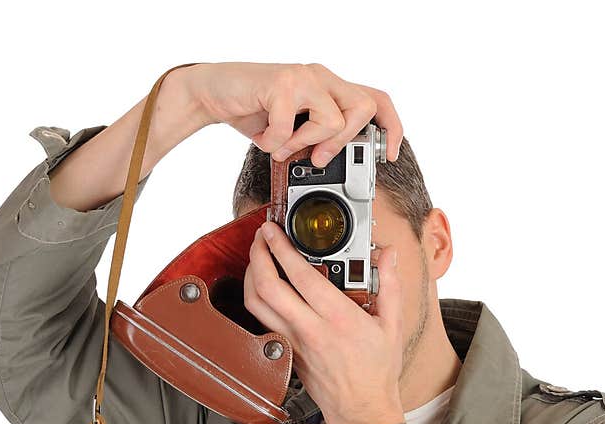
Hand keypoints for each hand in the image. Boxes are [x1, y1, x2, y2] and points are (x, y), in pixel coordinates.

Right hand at [179, 62, 403, 166]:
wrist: (213, 92)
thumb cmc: (254, 110)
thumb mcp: (293, 129)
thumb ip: (316, 138)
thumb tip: (331, 164)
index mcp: (330, 87)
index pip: (376, 100)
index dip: (391, 127)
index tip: (388, 156)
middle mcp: (322, 77)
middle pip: (364, 108)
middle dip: (344, 142)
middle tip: (317, 158)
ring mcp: (303, 77)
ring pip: (333, 120)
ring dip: (305, 145)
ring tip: (281, 147)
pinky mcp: (282, 83)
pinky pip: (291, 127)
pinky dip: (275, 142)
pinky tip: (263, 137)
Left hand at [243, 220, 405, 423]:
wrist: (361, 410)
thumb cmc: (377, 372)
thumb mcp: (393, 326)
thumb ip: (390, 285)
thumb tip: (388, 255)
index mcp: (337, 318)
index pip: (300, 276)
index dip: (282, 248)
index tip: (276, 230)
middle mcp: (309, 329)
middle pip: (267, 286)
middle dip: (258, 254)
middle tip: (261, 236)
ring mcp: (293, 341)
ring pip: (255, 303)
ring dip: (251, 274)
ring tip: (258, 255)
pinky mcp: (286, 350)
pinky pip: (262, 318)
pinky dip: (256, 297)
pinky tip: (262, 285)